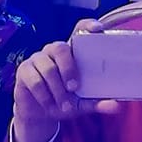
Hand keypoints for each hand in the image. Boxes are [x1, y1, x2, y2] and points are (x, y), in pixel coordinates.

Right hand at [11, 20, 117, 141]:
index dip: (87, 26)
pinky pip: (35, 81)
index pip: (79, 31)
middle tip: (75, 88)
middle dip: (68, 68)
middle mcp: (53, 51)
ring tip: (64, 105)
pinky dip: (45, 96)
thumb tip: (116, 106)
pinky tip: (50, 106)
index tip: (97, 28)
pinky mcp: (24, 70)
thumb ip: (97, 103)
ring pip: (48, 68)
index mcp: (72, 53)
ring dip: (57, 90)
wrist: (40, 115)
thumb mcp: (82, 104)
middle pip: (60, 48)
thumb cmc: (63, 102)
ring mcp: (37, 59)